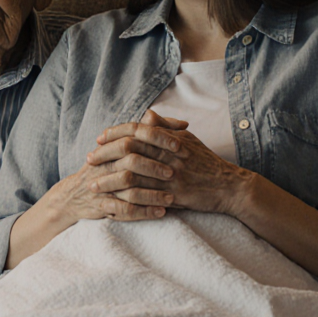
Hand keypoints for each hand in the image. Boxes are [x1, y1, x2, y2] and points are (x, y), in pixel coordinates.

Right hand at [43, 114, 187, 222]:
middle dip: (154, 167)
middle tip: (174, 173)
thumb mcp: (123, 148)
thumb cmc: (108, 168)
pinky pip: (125, 209)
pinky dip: (144, 212)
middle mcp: (107, 164)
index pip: (134, 135)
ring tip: (172, 199)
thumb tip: (183, 123)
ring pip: (129, 188)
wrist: (74, 195)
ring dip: (152, 194)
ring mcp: (103, 185)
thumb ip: (153, 133)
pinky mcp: (103, 205)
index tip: (179, 145)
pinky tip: (161, 213)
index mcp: (113, 147)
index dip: (157, 139)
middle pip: (130, 161)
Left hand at [90, 110, 253, 216]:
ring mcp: (171, 174)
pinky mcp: (174, 194)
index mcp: (170, 138)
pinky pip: (145, 197)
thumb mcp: (188, 139)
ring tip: (92, 184)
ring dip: (109, 179)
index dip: (115, 133)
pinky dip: (125, 198)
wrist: (229, 186)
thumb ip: (165, 127)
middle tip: (89, 160)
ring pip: (132, 174)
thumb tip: (147, 114)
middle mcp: (169, 153)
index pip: (136, 129)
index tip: (99, 139)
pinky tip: (111, 202)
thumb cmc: (206, 162)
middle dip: (105, 154)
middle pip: (129, 149)